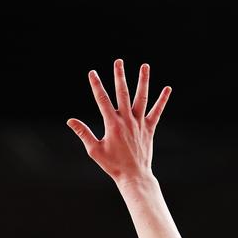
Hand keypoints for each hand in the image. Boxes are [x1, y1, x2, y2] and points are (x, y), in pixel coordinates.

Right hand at [67, 59, 171, 182]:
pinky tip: (167, 88)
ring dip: (143, 81)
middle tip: (118, 61)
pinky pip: (156, 112)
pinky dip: (162, 100)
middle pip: (122, 93)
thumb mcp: (94, 150)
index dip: (96, 85)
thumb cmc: (112, 165)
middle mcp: (127, 120)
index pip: (102, 100)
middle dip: (119, 76)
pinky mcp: (149, 128)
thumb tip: (70, 121)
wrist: (133, 176)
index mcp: (112, 124)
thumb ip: (84, 133)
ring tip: (145, 66)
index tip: (92, 72)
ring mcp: (139, 123)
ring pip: (142, 98)